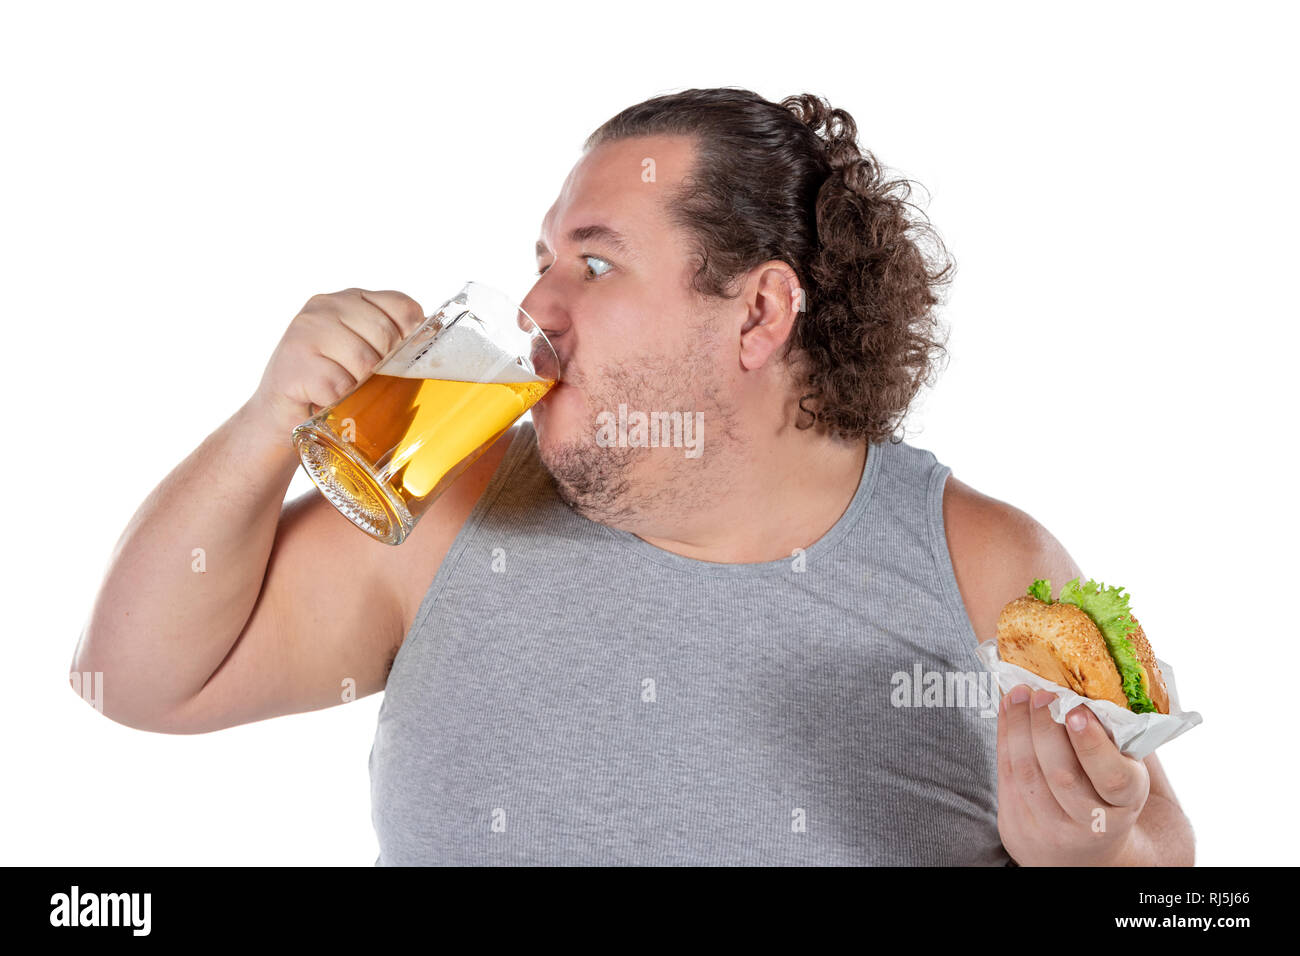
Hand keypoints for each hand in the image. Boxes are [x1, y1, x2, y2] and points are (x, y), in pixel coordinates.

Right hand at [247, 288, 425, 439]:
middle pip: (385, 334)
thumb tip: (435, 347)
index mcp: (349, 299)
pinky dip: (339, 401)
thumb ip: (388, 340)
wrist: (280, 413)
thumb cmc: (330, 381)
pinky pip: (339, 385)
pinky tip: (326, 398)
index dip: (410, 336)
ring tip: (345, 390)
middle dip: (384, 367)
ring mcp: (305, 331)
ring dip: (360, 387)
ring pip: (364, 361)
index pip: (401, 306)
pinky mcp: (294, 362)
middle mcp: (325, 306)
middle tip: (366, 382)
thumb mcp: (360, 350)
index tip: (398, 359)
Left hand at [997, 683, 1149, 864]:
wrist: (1080, 851)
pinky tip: (1008, 709)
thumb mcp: (1122, 769)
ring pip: (1027, 774)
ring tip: (1020, 694)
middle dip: (1046, 728)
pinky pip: (1006, 775)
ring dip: (1018, 727)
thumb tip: (1090, 680)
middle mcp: (1090, 823)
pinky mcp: (1018, 825)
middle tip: (1042, 693)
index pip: (1113, 778)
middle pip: (1062, 775)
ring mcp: (1050, 828)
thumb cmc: (1103, 792)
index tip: (1076, 710)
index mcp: (1125, 803)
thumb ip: (1112, 735)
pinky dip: (1004, 737)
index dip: (1092, 744)